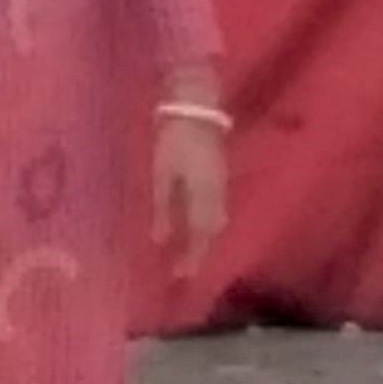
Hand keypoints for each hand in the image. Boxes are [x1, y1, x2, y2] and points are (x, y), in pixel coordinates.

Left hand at [153, 112, 228, 270]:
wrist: (196, 106)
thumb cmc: (174, 139)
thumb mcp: (163, 174)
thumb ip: (164, 208)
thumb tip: (161, 241)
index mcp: (205, 197)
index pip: (201, 237)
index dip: (192, 259)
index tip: (180, 277)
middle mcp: (218, 195)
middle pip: (212, 232)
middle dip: (200, 252)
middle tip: (184, 269)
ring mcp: (222, 183)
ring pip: (216, 220)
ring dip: (204, 238)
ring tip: (189, 252)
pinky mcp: (220, 174)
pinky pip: (216, 207)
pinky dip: (206, 222)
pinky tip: (194, 224)